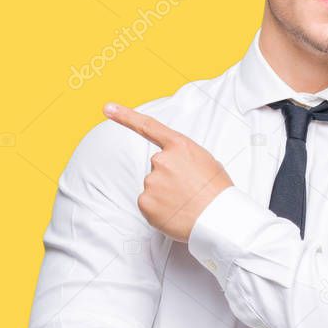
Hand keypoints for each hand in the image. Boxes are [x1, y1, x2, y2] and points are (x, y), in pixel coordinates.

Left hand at [104, 102, 232, 241]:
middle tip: (187, 191)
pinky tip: (175, 213)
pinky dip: (159, 210)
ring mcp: (151, 181)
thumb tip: (176, 165)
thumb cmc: (217, 192)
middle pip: (157, 167)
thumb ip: (183, 157)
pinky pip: (148, 204)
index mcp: (178, 146)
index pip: (147, 127)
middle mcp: (161, 160)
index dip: (124, 116)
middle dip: (169, 178)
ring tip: (185, 203)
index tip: (107, 108)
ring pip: (153, 187)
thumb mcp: (205, 161)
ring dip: (165, 195)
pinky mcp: (145, 202)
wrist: (220, 219)